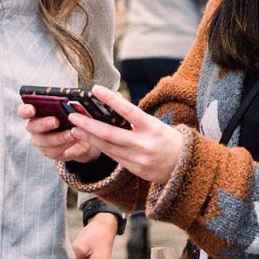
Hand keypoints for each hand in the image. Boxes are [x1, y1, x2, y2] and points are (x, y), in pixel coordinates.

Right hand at [17, 103, 101, 162]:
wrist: (84, 133)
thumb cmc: (74, 115)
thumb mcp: (72, 107)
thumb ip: (66, 105)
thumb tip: (68, 103)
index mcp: (35, 112)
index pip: (23, 111)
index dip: (25, 110)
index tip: (32, 109)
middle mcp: (34, 127)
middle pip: (31, 127)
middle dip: (43, 124)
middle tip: (55, 121)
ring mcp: (41, 142)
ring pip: (44, 142)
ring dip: (58, 137)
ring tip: (71, 133)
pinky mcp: (52, 152)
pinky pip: (55, 152)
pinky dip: (66, 145)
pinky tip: (75, 139)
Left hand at [68, 85, 184, 184]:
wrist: (185, 166)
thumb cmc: (169, 139)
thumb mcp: (156, 125)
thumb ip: (135, 121)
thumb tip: (110, 111)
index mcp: (152, 127)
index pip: (127, 110)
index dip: (110, 99)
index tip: (95, 89)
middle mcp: (144, 144)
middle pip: (109, 134)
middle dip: (88, 124)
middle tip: (73, 116)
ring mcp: (138, 159)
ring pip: (107, 147)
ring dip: (89, 137)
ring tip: (75, 128)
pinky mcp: (134, 169)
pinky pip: (113, 157)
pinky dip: (100, 147)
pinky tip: (90, 140)